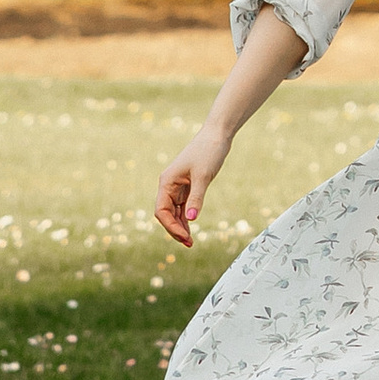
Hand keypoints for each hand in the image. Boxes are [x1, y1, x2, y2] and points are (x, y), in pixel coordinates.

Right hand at [155, 120, 229, 248]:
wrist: (217, 135)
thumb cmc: (208, 152)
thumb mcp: (203, 176)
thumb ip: (196, 198)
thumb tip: (191, 220)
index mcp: (167, 182)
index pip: (161, 210)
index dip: (170, 226)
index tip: (185, 236)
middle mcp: (169, 185)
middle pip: (165, 213)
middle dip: (175, 229)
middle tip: (189, 243)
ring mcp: (177, 186)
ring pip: (173, 211)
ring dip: (180, 226)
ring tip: (190, 241)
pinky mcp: (187, 185)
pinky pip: (182, 206)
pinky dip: (186, 217)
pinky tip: (191, 228)